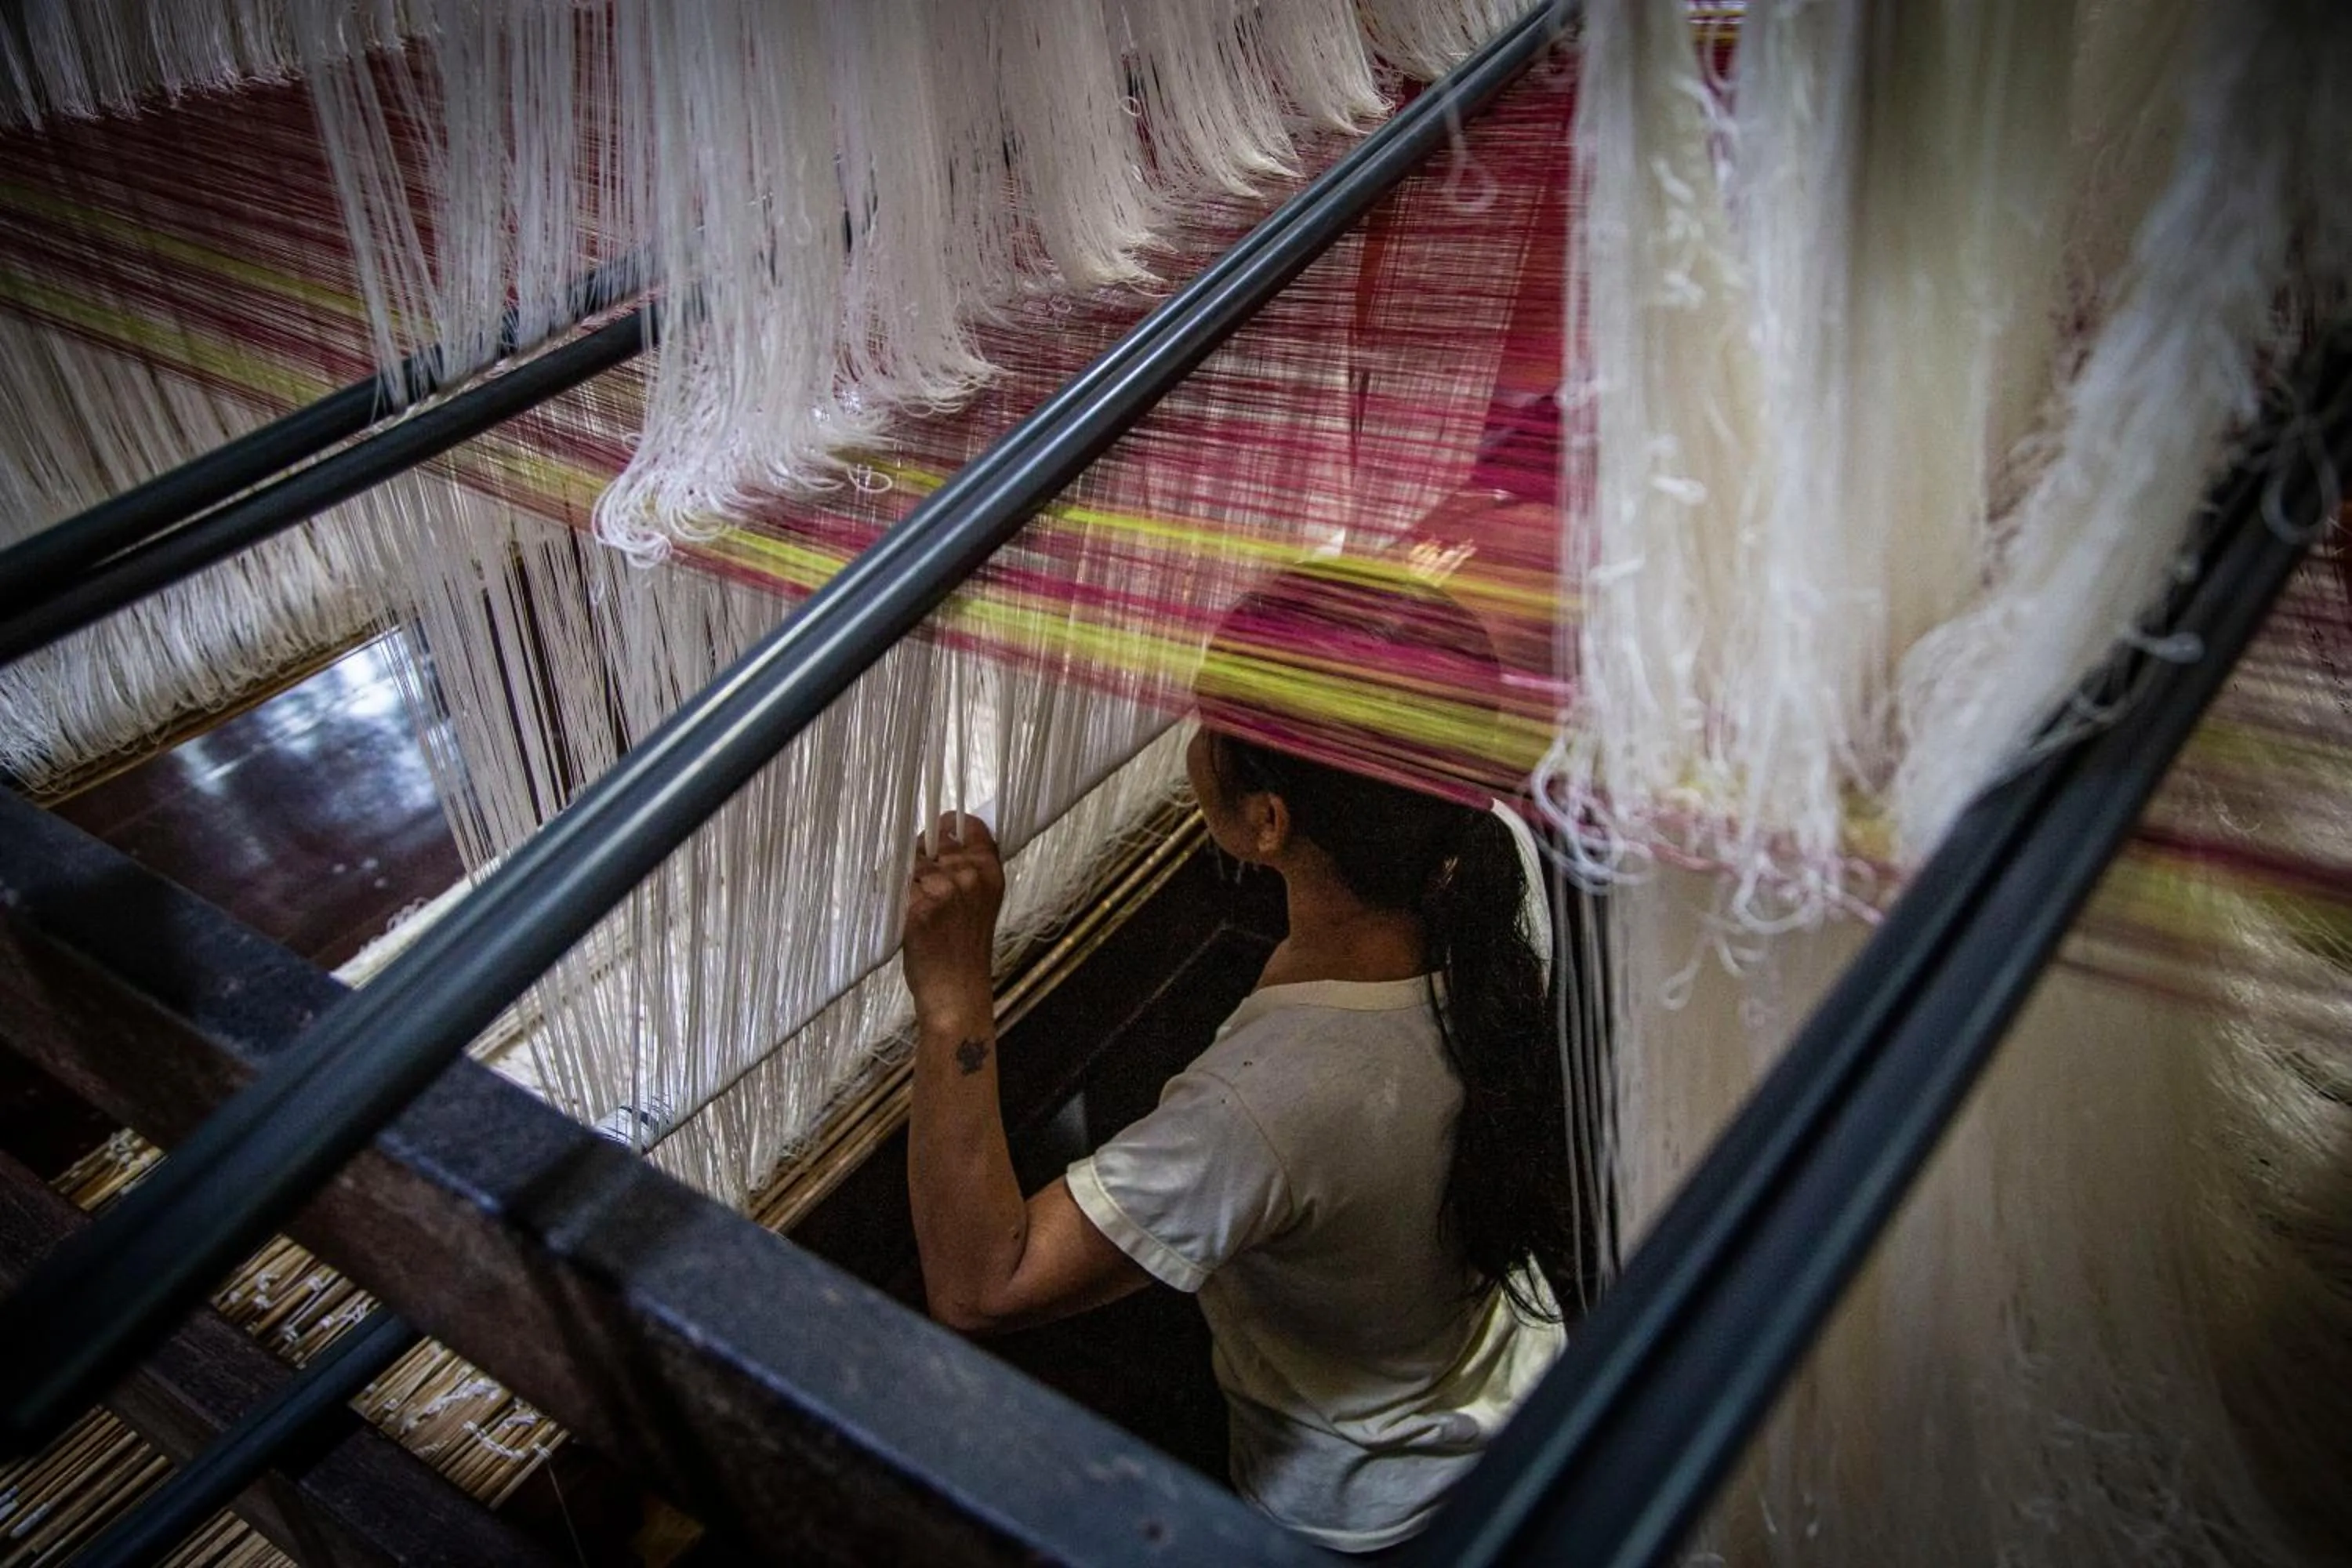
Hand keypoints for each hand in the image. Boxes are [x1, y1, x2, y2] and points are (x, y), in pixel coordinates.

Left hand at [902, 812, 1004, 1029]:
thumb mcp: (981, 904)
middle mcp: (970, 876)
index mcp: (990, 873)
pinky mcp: (919, 906)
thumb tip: (940, 839)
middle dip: (922, 857)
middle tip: (925, 887)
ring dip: (907, 881)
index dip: (948, 826)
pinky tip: (909, 920)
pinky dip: (897, 899)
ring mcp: (944, 890)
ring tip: (919, 909)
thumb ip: (969, 871)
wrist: (956, 991)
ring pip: (912, 865)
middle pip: (934, 842)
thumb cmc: (966, 950)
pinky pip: (898, 886)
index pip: (969, 826)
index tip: (939, 834)